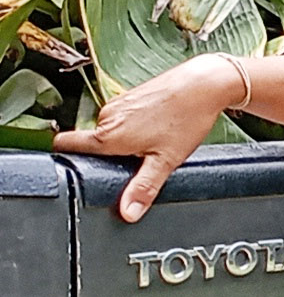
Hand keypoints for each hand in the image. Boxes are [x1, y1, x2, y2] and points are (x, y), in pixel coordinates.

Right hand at [53, 56, 242, 221]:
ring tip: (153, 141)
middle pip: (91, 143)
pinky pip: (122, 118)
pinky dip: (134, 126)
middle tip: (137, 161)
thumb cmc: (187, 118)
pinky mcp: (128, 95)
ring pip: (109, 130)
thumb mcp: (165, 161)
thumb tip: (128, 213)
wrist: (204, 84)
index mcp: (108, 136)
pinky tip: (156, 127)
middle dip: (108, 156)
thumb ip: (143, 188)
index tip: (76, 170)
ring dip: (124, 140)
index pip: (65, 146)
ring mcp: (117, 103)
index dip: (65, 159)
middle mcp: (106, 117)